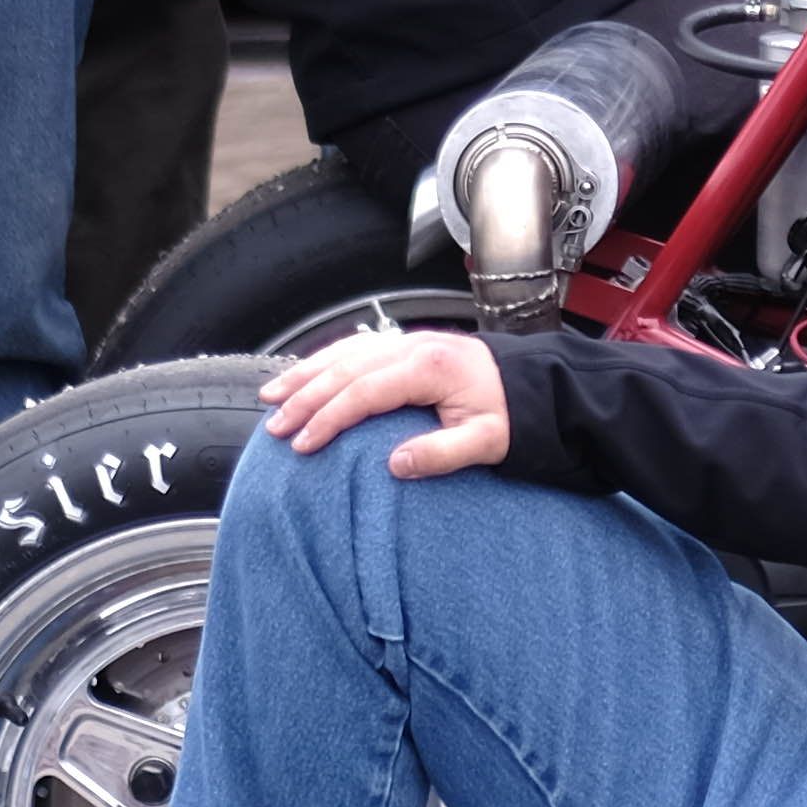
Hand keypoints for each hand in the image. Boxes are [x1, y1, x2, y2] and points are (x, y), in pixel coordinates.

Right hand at [261, 320, 509, 475]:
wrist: (534, 383)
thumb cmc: (510, 414)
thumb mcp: (488, 441)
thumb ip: (443, 454)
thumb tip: (395, 466)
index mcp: (430, 367)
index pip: (364, 392)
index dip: (329, 418)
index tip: (303, 444)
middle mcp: (413, 346)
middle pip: (345, 370)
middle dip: (304, 398)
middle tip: (274, 426)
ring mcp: (409, 341)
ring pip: (345, 352)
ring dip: (306, 373)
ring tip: (272, 396)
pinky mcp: (408, 344)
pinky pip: (357, 346)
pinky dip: (325, 359)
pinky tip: (305, 373)